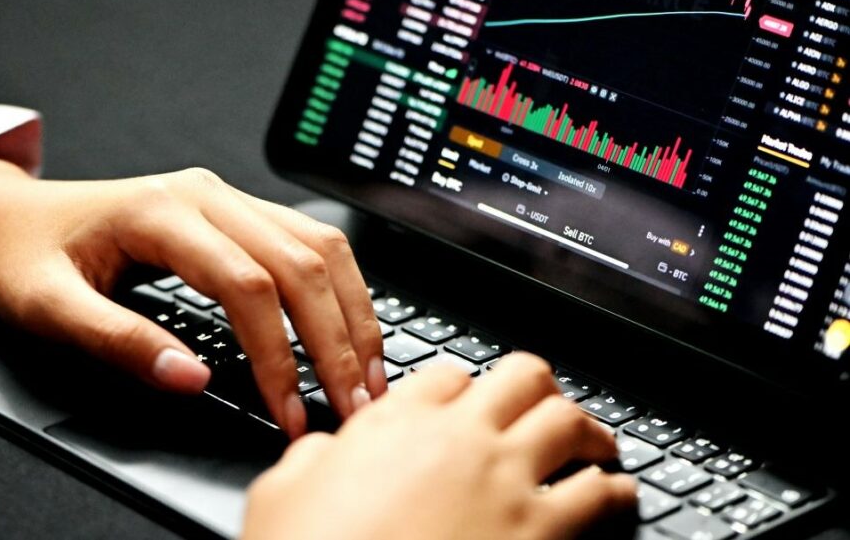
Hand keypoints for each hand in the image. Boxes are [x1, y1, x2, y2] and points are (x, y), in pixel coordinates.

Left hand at [0, 158, 386, 436]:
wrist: (15, 216)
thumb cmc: (27, 257)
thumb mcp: (48, 307)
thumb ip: (118, 342)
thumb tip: (192, 379)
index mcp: (161, 211)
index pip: (246, 285)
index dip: (278, 354)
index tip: (289, 410)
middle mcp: (206, 194)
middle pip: (299, 262)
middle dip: (334, 340)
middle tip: (353, 403)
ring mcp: (227, 197)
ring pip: (317, 245)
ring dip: (350, 311)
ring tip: (366, 373)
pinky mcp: (238, 211)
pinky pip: (308, 241)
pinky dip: (338, 288)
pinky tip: (348, 327)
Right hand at [243, 354, 636, 539]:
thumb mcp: (282, 491)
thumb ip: (313, 457)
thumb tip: (324, 450)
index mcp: (397, 422)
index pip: (448, 375)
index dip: (462, 386)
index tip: (467, 400)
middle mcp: (460, 439)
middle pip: (523, 376)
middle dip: (537, 387)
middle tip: (543, 403)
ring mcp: (506, 481)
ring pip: (570, 422)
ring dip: (587, 431)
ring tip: (595, 444)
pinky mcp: (540, 532)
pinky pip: (600, 494)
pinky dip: (615, 490)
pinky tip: (616, 496)